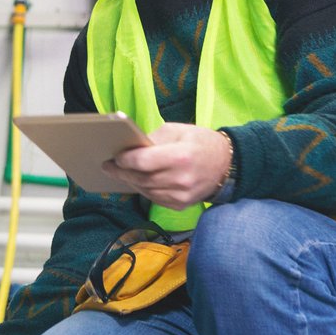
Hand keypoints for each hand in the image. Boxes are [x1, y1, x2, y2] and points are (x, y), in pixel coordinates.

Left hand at [110, 122, 230, 208]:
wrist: (227, 165)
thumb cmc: (201, 142)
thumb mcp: (178, 130)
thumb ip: (153, 138)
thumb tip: (130, 148)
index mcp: (180, 156)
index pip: (143, 162)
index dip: (125, 160)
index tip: (115, 157)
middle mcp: (180, 179)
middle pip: (141, 178)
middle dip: (121, 172)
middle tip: (108, 166)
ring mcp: (181, 195)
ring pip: (145, 190)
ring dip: (130, 181)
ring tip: (119, 173)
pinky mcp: (181, 204)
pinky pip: (154, 198)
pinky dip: (143, 189)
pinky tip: (136, 181)